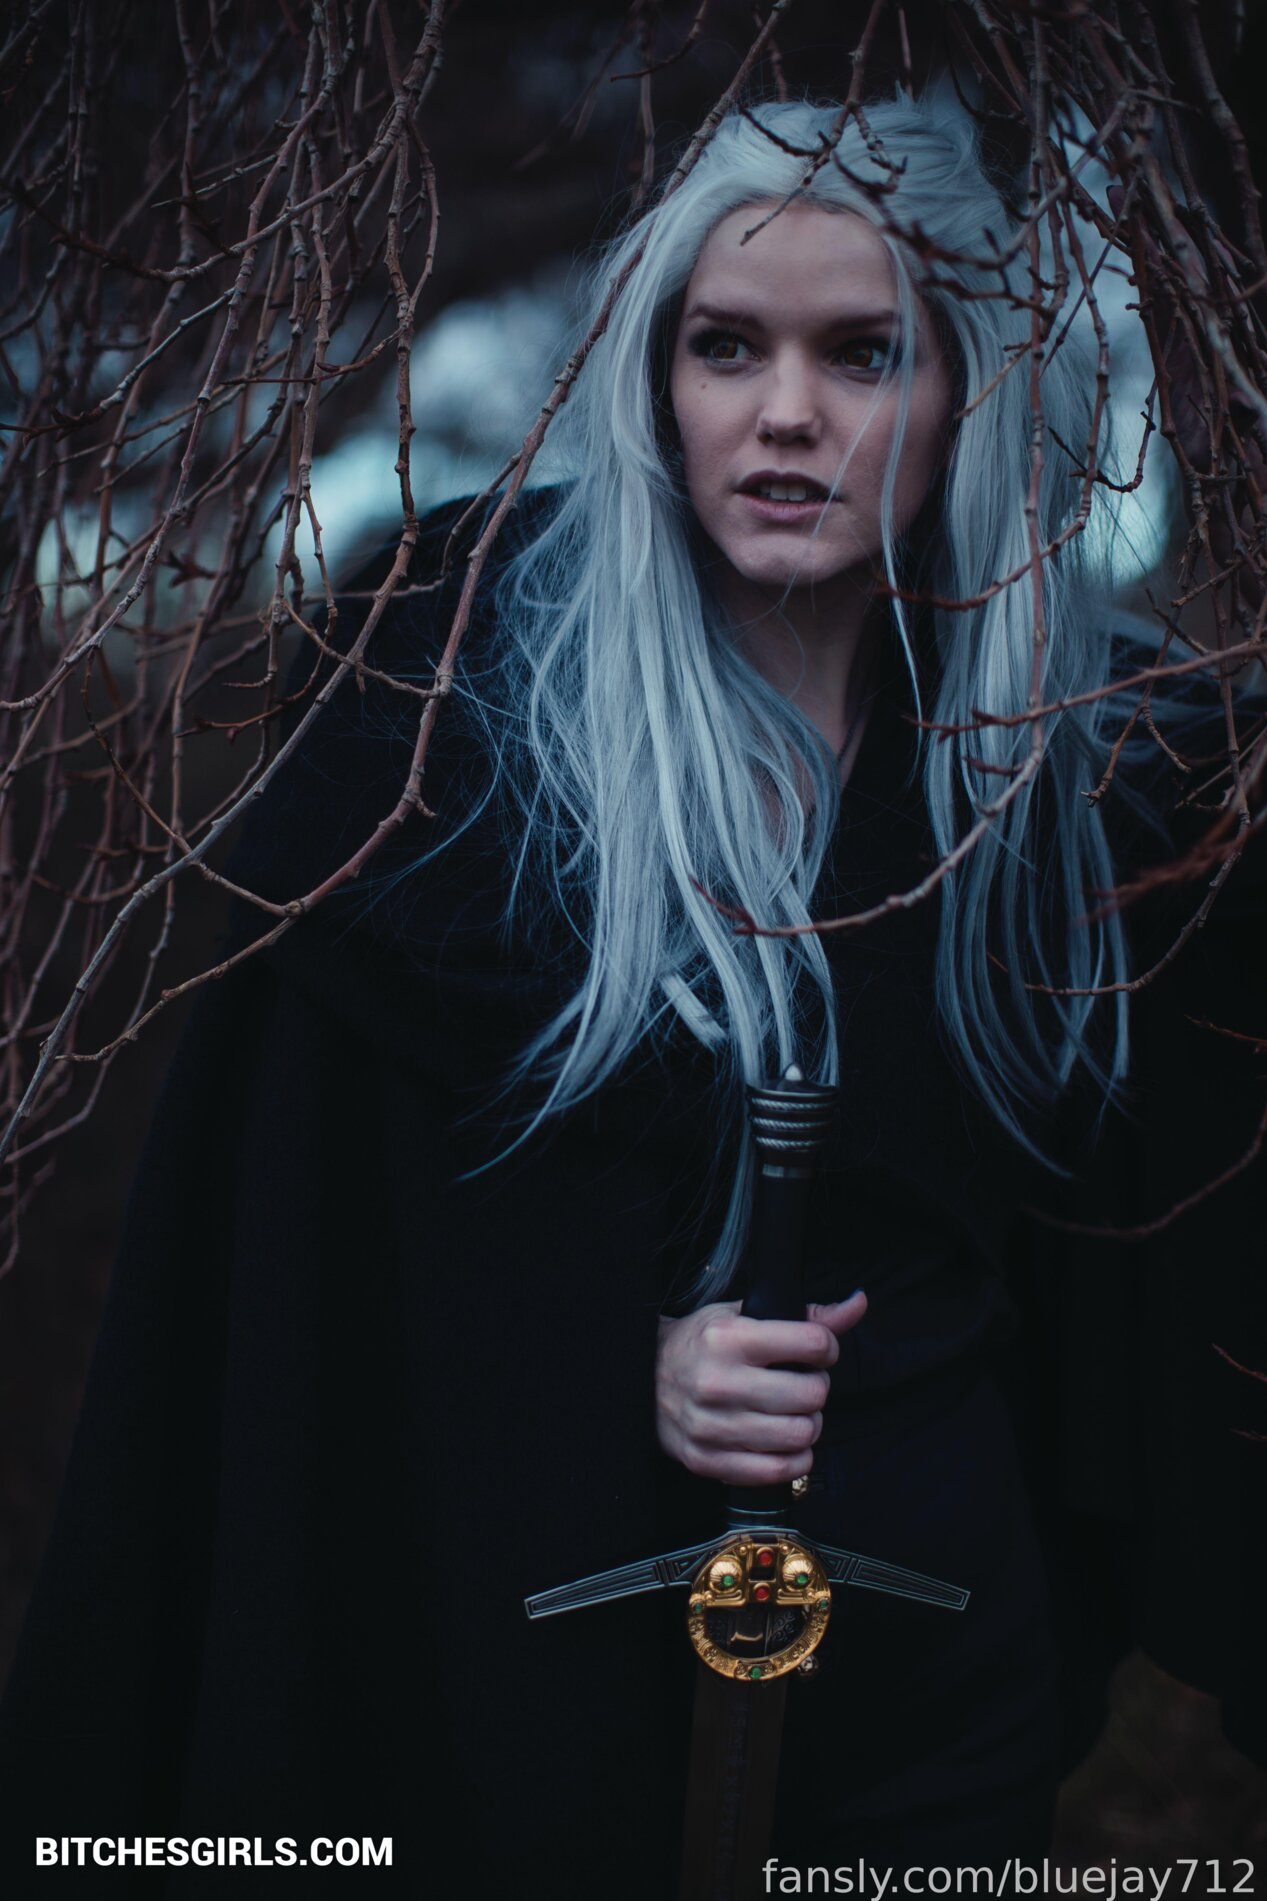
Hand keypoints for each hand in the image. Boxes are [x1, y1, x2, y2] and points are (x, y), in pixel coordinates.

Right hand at [655, 1291, 867, 1486]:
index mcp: (727, 1338)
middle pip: (810, 1394)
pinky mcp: (706, 1460)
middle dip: (818, 1387)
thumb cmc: (701, 1343)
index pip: (811, 1343)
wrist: (642, 1379)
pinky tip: (787, 1443)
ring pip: (798, 1436)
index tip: (818, 1351)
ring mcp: (711, 1425)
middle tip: (805, 1383)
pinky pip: (775, 1472)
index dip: (827, 1347)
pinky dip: (794, 1460)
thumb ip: (806, 1314)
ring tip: (795, 1413)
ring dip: (809, 1425)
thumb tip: (857, 1303)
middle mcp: (718, 1382)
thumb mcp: (743, 1314)